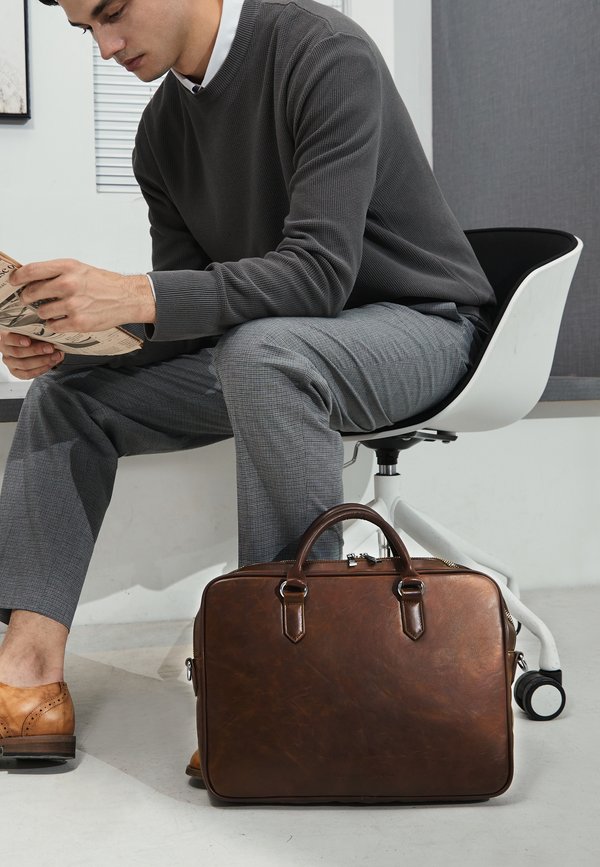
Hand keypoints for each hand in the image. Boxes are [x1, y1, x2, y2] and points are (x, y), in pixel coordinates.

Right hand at [0, 331, 63, 379]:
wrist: (29, 347)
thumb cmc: (30, 337)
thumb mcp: (30, 331)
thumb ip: (36, 332)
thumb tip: (50, 334)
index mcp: (6, 337)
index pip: (9, 339)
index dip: (18, 340)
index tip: (28, 341)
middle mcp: (6, 350)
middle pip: (18, 353)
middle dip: (36, 351)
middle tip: (51, 348)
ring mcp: (10, 362)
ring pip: (24, 364)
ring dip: (42, 361)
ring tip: (55, 356)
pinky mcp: (16, 372)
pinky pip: (27, 374)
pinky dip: (41, 369)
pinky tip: (50, 364)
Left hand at [8, 258, 155, 332]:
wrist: (127, 298)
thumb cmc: (104, 283)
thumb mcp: (79, 269)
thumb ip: (56, 272)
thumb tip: (32, 278)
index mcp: (68, 267)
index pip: (32, 271)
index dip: (18, 277)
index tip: (14, 281)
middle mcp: (69, 284)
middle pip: (32, 293)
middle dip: (27, 298)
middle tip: (29, 300)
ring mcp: (73, 305)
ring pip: (42, 312)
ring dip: (43, 313)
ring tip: (54, 311)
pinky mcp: (78, 322)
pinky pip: (53, 326)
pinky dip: (54, 324)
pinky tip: (62, 320)